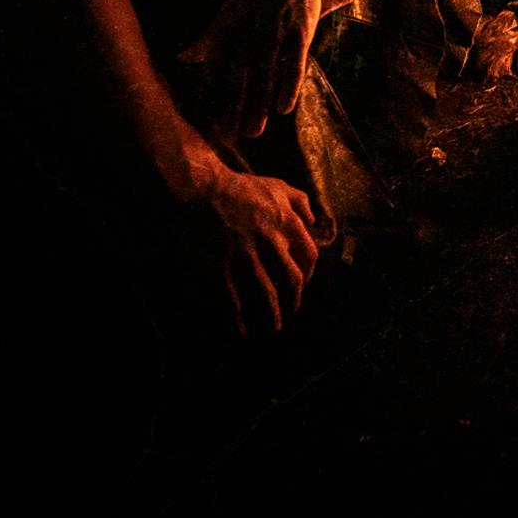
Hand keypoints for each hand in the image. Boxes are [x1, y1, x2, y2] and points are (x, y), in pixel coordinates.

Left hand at [186, 0, 323, 141]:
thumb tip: (183, 57)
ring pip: (263, 78)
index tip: (199, 122)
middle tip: (224, 139)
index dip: (206, 96)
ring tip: (253, 133)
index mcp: (226, 28)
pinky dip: (288, 87)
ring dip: (257, 107)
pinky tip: (284, 108)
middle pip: (236, 80)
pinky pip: (293, 65)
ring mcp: (274, 34)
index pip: (212, 69)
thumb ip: (209, 38)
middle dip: (230, 111)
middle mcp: (247, 34)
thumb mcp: (228, 10)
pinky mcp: (298, 33)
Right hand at [190, 161, 319, 336]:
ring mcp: (246, 254)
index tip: (302, 285)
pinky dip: (239, 319)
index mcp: (287, 223)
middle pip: (292, 279)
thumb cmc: (241, 187)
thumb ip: (300, 201)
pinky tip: (242, 331)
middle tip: (291, 312)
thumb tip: (314, 221)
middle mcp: (271, 241)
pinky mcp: (221, 265)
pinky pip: (234, 298)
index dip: (308, 275)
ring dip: (273, 314)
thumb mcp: (278, 186)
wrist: (203, 187)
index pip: (309, 256)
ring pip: (267, 293)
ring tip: (274, 327)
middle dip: (294, 300)